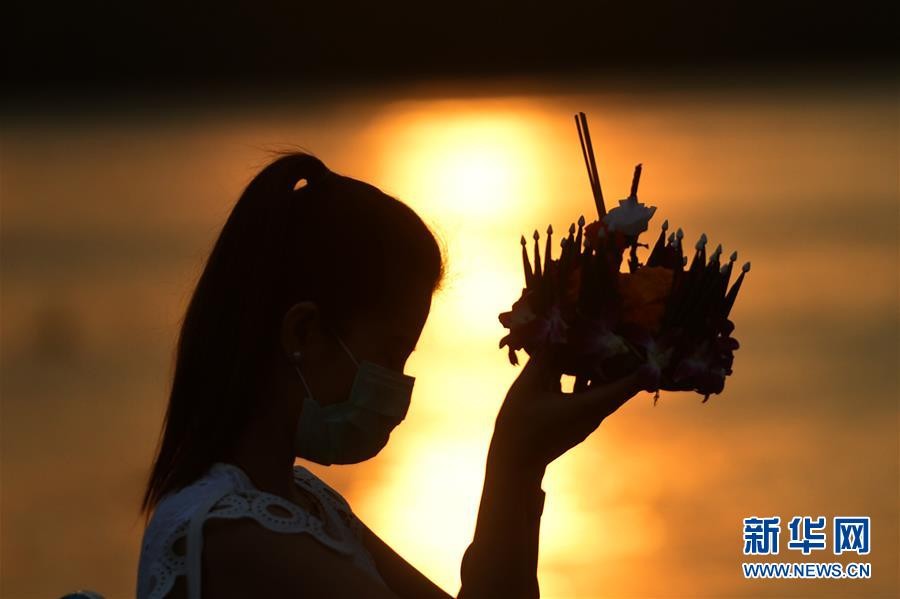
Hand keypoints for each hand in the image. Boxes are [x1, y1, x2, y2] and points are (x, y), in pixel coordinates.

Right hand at [489, 350, 654, 472]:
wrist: (514, 461)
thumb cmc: (520, 423)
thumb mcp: (529, 386)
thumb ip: (543, 359)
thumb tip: (556, 336)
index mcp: (586, 408)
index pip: (622, 388)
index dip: (638, 373)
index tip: (653, 358)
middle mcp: (592, 416)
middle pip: (616, 389)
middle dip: (623, 366)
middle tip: (627, 342)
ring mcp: (585, 422)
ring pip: (603, 393)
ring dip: (604, 373)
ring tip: (604, 348)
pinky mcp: (576, 423)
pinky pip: (590, 398)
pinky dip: (589, 381)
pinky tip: (578, 366)